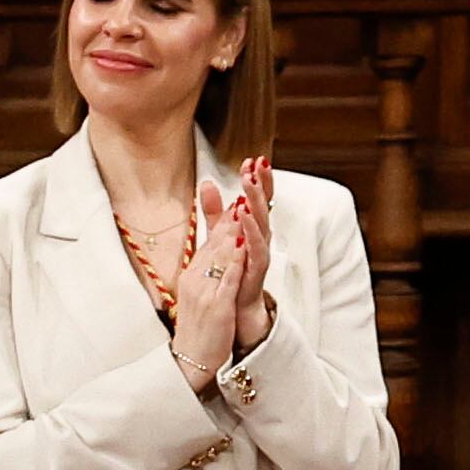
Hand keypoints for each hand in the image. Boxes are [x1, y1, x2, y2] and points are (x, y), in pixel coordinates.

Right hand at [168, 180, 246, 391]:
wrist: (189, 362)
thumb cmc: (197, 328)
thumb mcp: (200, 293)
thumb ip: (209, 268)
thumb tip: (222, 246)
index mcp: (194, 273)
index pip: (212, 237)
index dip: (227, 212)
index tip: (241, 189)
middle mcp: (197, 277)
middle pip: (218, 239)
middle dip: (234, 211)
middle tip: (247, 184)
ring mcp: (205, 291)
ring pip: (222, 254)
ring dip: (236, 227)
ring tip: (247, 202)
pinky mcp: (216, 306)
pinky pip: (227, 278)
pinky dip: (237, 259)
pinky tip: (247, 242)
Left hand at [226, 157, 275, 355]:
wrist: (236, 310)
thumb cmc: (232, 272)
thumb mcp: (220, 236)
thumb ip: (214, 212)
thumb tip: (207, 183)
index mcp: (252, 229)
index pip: (257, 199)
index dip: (257, 180)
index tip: (253, 158)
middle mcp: (260, 239)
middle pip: (263, 206)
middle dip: (260, 185)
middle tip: (257, 164)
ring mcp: (260, 254)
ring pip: (261, 224)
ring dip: (256, 203)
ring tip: (250, 184)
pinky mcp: (255, 271)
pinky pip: (256, 250)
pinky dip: (251, 233)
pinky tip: (245, 218)